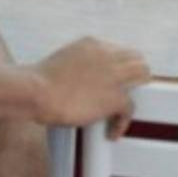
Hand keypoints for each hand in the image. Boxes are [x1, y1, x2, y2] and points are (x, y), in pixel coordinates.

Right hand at [35, 37, 149, 138]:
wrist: (35, 91)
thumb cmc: (35, 83)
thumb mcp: (60, 63)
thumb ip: (75, 68)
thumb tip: (75, 83)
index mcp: (91, 44)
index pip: (118, 51)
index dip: (118, 66)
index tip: (112, 80)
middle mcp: (106, 54)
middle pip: (136, 58)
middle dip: (134, 74)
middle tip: (125, 92)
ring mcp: (113, 74)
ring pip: (143, 74)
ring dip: (136, 91)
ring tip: (124, 108)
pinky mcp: (115, 96)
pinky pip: (131, 107)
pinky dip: (122, 123)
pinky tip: (112, 132)